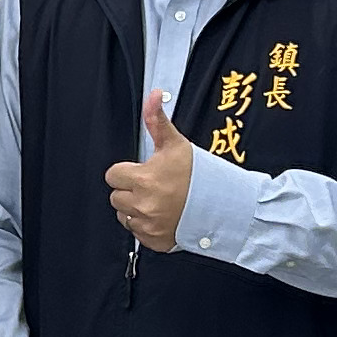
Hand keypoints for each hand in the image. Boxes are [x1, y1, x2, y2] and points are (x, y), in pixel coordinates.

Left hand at [103, 91, 195, 251]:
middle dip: (130, 190)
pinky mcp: (155, 241)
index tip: (142, 171)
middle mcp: (143, 205)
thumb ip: (157, 120)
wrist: (224, 204)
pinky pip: (137, 232)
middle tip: (152, 186)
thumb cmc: (200, 174)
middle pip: (116, 197)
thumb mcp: (176, 144)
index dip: (126, 171)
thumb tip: (153, 95)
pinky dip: (146, 225)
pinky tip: (162, 215)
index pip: (113, 175)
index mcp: (144, 180)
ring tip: (157, 201)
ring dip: (135, 208)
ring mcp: (149, 225)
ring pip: (124, 216)